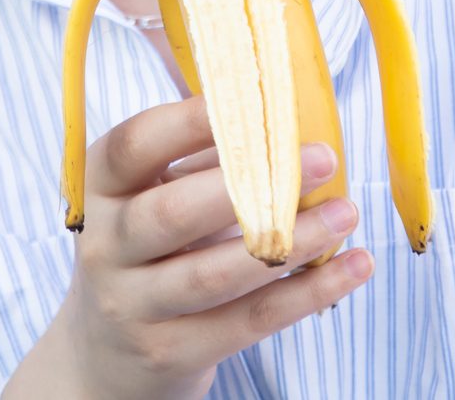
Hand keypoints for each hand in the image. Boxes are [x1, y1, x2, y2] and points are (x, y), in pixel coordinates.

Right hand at [14, 95, 370, 399]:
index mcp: (100, 189)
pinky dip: (307, 293)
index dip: (188, 122)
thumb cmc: (149, 250)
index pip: (133, 147)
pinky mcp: (171, 352)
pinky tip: (353, 266)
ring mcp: (133, 306)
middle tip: (323, 156)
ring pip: (216, 274)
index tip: (253, 101)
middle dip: (253, 183)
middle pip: (174, 213)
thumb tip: (285, 123)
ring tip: (346, 211)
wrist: (109, 354)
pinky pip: (249, 320)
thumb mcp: (151, 198)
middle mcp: (106, 247)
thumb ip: (201, 162)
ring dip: (292, 241)